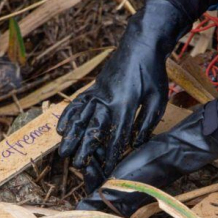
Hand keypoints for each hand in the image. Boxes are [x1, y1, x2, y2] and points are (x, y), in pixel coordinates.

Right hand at [56, 0, 190, 191]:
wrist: (139, 46)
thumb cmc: (152, 73)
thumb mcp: (158, 99)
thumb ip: (146, 123)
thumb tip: (136, 144)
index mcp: (125, 105)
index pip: (116, 136)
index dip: (111, 155)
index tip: (106, 171)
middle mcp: (106, 101)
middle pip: (92, 129)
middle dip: (84, 150)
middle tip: (76, 166)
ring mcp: (96, 93)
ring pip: (80, 118)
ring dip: (71, 137)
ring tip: (63, 152)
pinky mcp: (92, 88)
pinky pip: (77, 104)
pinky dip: (67, 116)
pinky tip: (60, 128)